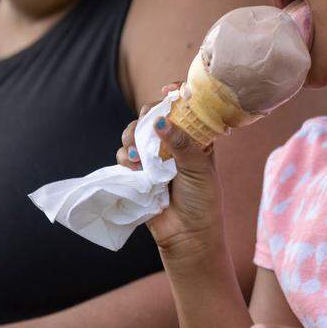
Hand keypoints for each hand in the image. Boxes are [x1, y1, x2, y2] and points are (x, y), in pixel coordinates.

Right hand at [116, 83, 225, 259]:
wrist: (188, 236)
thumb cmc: (203, 200)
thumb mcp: (199, 168)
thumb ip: (181, 143)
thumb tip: (160, 121)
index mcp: (194, 137)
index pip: (182, 107)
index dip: (173, 95)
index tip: (167, 91)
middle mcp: (171, 144)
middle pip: (150, 116)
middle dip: (146, 117)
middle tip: (148, 126)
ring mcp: (152, 158)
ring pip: (133, 134)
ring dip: (133, 138)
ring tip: (140, 156)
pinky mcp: (137, 173)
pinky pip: (123, 156)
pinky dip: (126, 159)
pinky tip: (136, 170)